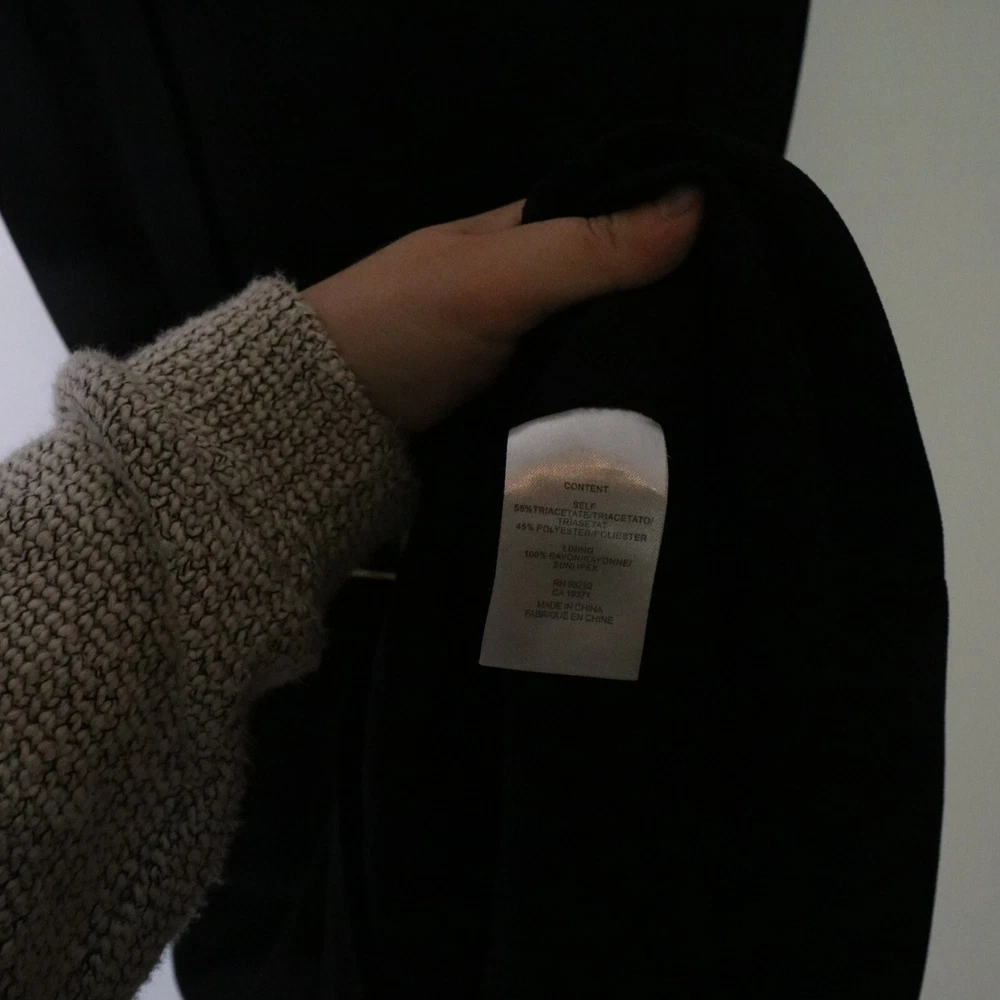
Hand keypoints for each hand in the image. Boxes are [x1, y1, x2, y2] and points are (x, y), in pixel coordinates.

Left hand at [301, 186, 702, 433]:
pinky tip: (653, 415)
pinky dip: (609, 399)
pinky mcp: (514, 402)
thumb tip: (698, 205)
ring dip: (642, 360)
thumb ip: (589, 248)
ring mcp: (519, 347)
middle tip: (736, 336)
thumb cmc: (404, 330)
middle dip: (667, 309)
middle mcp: (526, 286)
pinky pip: (576, 390)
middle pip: (615, 289)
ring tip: (712, 379)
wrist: (326, 425)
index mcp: (520, 234)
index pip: (616, 217)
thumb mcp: (497, 278)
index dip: (675, 233)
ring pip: (600, 344)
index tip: (742, 261)